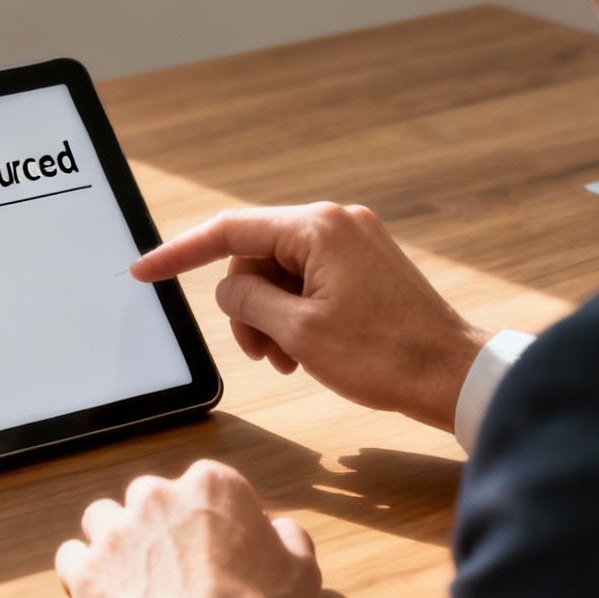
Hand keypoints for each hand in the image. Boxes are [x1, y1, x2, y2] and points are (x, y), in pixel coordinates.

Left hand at [55, 459, 320, 597]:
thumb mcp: (301, 571)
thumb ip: (288, 537)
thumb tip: (278, 528)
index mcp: (211, 486)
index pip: (200, 485)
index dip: (204, 517)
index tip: (209, 545)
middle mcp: (157, 496)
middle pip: (146, 498)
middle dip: (155, 526)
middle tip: (171, 566)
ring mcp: (116, 533)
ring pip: (101, 519)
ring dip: (113, 542)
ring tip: (131, 578)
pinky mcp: (86, 572)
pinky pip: (69, 557)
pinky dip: (81, 572)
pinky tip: (102, 593)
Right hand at [133, 203, 491, 432]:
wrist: (453, 374)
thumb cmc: (385, 356)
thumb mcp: (299, 332)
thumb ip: (248, 299)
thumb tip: (228, 285)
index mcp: (318, 228)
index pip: (230, 230)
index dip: (180, 253)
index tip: (146, 270)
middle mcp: (337, 222)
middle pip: (256, 254)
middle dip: (246, 304)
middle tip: (260, 352)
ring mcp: (355, 241)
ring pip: (281, 271)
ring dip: (271, 315)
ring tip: (288, 358)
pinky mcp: (366, 264)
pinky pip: (310, 279)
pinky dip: (296, 313)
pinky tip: (306, 350)